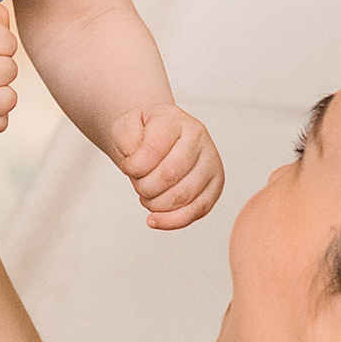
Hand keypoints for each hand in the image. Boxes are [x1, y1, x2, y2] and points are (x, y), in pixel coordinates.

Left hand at [116, 102, 223, 229]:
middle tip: (138, 182)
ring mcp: (211, 163)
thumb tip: (137, 164)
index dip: (134, 167)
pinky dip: (173, 221)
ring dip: (156, 204)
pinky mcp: (215, 185)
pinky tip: (155, 219)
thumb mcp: (125, 125)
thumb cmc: (143, 132)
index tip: (127, 168)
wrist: (157, 134)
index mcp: (176, 121)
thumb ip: (127, 140)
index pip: (154, 149)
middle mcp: (199, 139)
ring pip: (184, 196)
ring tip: (147, 195)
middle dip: (144, 187)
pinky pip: (198, 211)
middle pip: (170, 175)